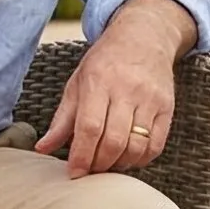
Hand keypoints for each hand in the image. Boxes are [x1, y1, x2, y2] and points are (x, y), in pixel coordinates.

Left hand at [37, 0, 183, 175]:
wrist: (145, 37)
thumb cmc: (106, 62)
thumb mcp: (78, 82)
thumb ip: (62, 119)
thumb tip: (43, 149)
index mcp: (98, 81)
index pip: (89, 126)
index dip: (81, 155)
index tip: (74, 172)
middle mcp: (126, 89)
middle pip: (113, 140)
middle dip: (99, 164)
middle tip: (89, 170)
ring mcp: (150, 99)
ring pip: (136, 146)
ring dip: (119, 164)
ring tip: (107, 163)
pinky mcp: (167, 108)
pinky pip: (155, 145)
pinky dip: (140, 160)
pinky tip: (127, 157)